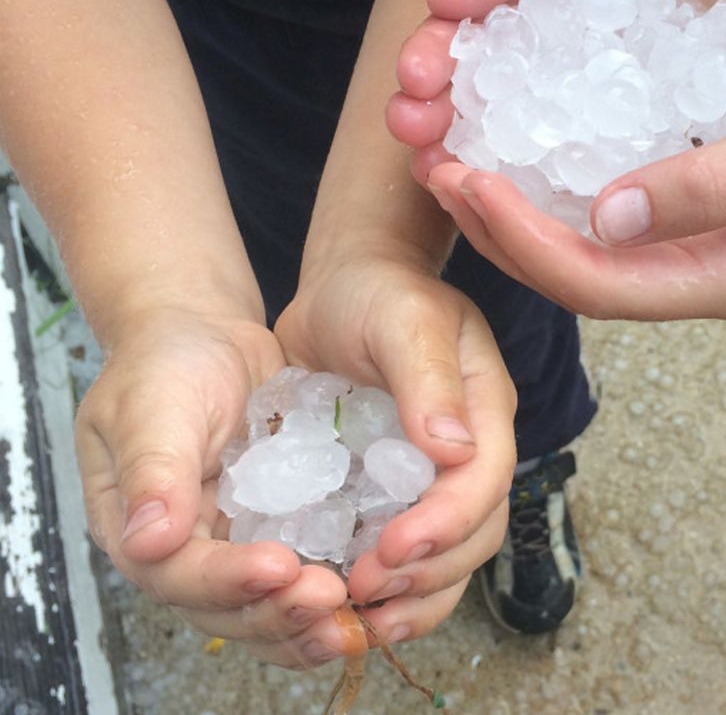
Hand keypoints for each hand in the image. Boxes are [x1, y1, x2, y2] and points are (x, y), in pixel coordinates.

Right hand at [75, 307, 355, 669]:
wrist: (203, 331)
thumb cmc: (164, 361)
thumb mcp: (151, 406)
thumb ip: (152, 472)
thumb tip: (149, 542)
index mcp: (136, 528)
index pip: (178, 576)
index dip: (229, 582)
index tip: (281, 567)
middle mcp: (183, 547)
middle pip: (226, 607)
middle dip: (279, 612)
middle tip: (332, 599)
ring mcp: (230, 539)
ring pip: (264, 600)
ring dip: (307, 616)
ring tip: (354, 613)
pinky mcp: (272, 522)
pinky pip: (298, 564)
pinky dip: (328, 581)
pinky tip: (366, 585)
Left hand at [274, 250, 517, 643]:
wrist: (344, 291)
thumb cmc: (377, 293)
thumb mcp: (403, 319)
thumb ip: (427, 377)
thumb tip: (453, 450)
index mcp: (484, 406)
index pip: (486, 478)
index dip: (448, 522)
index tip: (393, 548)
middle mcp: (468, 449)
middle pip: (476, 531)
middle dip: (429, 571)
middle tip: (366, 588)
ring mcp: (434, 475)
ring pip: (450, 557)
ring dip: (414, 597)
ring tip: (362, 614)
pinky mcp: (394, 491)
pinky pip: (408, 554)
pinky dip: (388, 588)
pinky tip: (348, 601)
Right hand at [386, 0, 725, 182]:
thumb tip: (442, 1)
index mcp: (533, 3)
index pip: (466, 37)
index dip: (431, 59)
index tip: (413, 81)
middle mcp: (557, 61)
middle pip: (483, 97)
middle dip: (438, 118)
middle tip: (415, 135)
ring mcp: (598, 106)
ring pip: (526, 142)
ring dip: (481, 163)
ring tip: (448, 179)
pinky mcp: (646, 141)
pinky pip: (595, 169)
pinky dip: (560, 188)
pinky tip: (531, 205)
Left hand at [406, 35, 725, 319]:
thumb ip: (710, 189)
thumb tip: (607, 218)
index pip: (600, 282)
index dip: (527, 242)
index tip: (472, 183)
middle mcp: (699, 272)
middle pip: (576, 273)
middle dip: (501, 231)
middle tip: (439, 171)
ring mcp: (692, 246)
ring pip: (580, 246)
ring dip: (514, 210)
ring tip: (455, 163)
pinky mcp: (687, 209)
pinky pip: (600, 212)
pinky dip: (549, 185)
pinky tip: (516, 148)